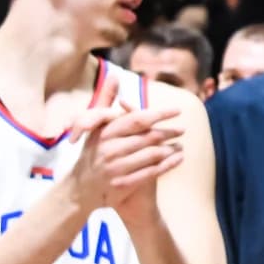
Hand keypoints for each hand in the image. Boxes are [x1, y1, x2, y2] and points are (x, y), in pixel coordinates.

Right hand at [66, 103, 183, 225]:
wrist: (81, 187)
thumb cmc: (93, 151)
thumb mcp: (95, 126)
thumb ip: (106, 100)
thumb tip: (113, 75)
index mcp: (105, 132)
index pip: (137, 119)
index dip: (159, 114)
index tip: (177, 110)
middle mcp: (110, 149)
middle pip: (148, 137)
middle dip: (168, 132)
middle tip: (182, 129)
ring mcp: (116, 168)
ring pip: (151, 155)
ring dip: (170, 149)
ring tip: (180, 144)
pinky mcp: (123, 184)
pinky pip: (151, 173)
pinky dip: (168, 165)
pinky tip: (179, 158)